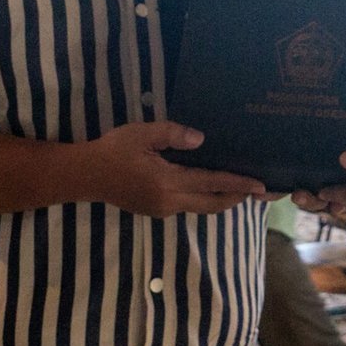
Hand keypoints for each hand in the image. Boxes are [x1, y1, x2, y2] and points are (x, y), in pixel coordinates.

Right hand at [89, 121, 266, 217]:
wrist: (86, 175)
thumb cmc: (114, 150)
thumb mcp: (142, 134)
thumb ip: (172, 135)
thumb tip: (201, 140)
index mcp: (167, 182)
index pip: (211, 183)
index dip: (237, 184)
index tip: (259, 185)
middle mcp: (169, 201)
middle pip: (211, 204)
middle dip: (236, 198)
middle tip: (257, 191)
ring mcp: (162, 210)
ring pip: (200, 208)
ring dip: (221, 200)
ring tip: (239, 189)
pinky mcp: (156, 211)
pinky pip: (187, 206)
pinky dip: (204, 199)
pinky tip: (208, 187)